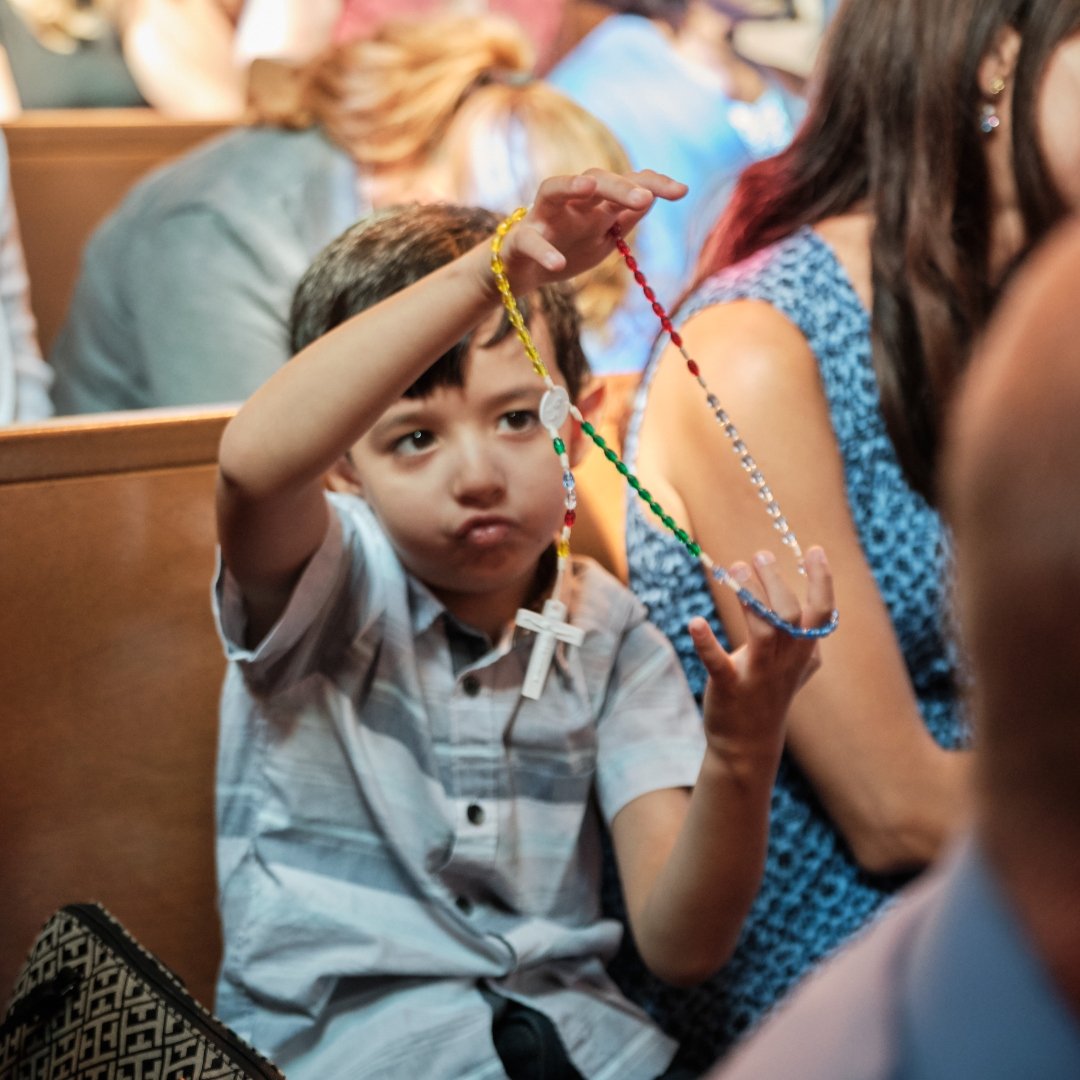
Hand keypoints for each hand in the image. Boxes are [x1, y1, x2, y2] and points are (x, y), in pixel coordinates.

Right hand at [495, 168, 687, 294]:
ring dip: (571, 184)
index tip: (682, 191)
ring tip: (589, 186)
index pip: (625, 183)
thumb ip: (624, 219)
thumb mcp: (602, 238)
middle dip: (620, 186)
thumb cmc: (565, 249)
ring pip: (553, 189)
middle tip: (647, 197)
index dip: (653, 184)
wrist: (521, 273)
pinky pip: (530, 241)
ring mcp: (541, 217)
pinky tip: (558, 264)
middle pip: (595, 181)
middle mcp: (569, 202)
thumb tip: (652, 197)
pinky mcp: (519, 239)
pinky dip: (544, 251)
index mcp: (593, 203)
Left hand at [693, 546, 833, 761]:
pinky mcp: (729, 687)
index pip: (822, 613)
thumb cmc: (771, 699)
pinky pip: (719, 663)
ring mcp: (758, 675)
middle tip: (759, 556)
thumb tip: (823, 617)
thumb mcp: (796, 671)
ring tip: (734, 567)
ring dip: (750, 596)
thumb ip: (808, 645)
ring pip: (764, 631)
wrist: (748, 745)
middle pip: (790, 615)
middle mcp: (785, 662)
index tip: (814, 550)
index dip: (822, 581)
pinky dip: (706, 643)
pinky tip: (694, 622)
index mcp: (803, 653)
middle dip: (776, 582)